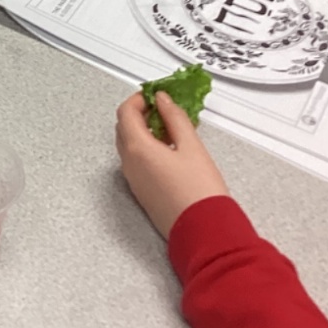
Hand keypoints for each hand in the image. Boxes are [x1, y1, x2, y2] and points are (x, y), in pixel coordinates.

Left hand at [115, 92, 229, 239]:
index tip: (156, 96)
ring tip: (170, 130)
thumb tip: (163, 101)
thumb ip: (175, 118)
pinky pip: (136, 162)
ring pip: (129, 145)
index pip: (125, 112)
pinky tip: (169, 150)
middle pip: (124, 127)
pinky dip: (146, 149)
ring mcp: (133, 180)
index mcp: (137, 149)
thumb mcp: (192, 146)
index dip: (139, 99)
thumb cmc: (200, 192)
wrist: (204, 231)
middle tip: (163, 110)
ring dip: (143, 132)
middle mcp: (129, 164)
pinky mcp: (142, 192)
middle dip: (140, 114)